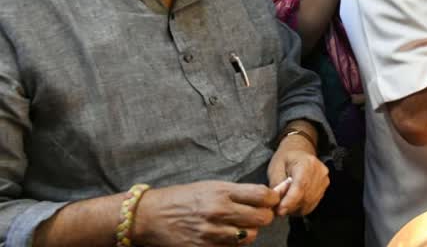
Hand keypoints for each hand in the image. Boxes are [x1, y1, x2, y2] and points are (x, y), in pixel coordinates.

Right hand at [133, 180, 279, 245]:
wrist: (152, 215)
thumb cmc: (183, 197)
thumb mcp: (211, 186)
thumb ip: (238, 192)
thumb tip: (268, 195)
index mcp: (222, 192)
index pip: (263, 195)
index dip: (273, 198)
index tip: (271, 199)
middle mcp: (219, 212)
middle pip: (262, 218)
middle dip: (264, 216)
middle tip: (257, 213)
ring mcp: (213, 233)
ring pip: (250, 237)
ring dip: (249, 231)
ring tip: (239, 225)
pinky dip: (233, 244)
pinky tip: (226, 236)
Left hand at [267, 134, 329, 216]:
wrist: (300, 151)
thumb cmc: (286, 158)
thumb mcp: (276, 167)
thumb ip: (277, 184)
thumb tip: (278, 202)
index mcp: (307, 163)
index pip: (301, 186)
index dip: (290, 200)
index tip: (279, 210)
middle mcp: (319, 171)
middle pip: (306, 197)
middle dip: (290, 205)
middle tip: (277, 207)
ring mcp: (324, 180)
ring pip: (309, 203)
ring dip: (295, 207)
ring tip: (285, 202)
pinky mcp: (324, 187)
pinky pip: (312, 204)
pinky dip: (301, 207)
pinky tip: (294, 201)